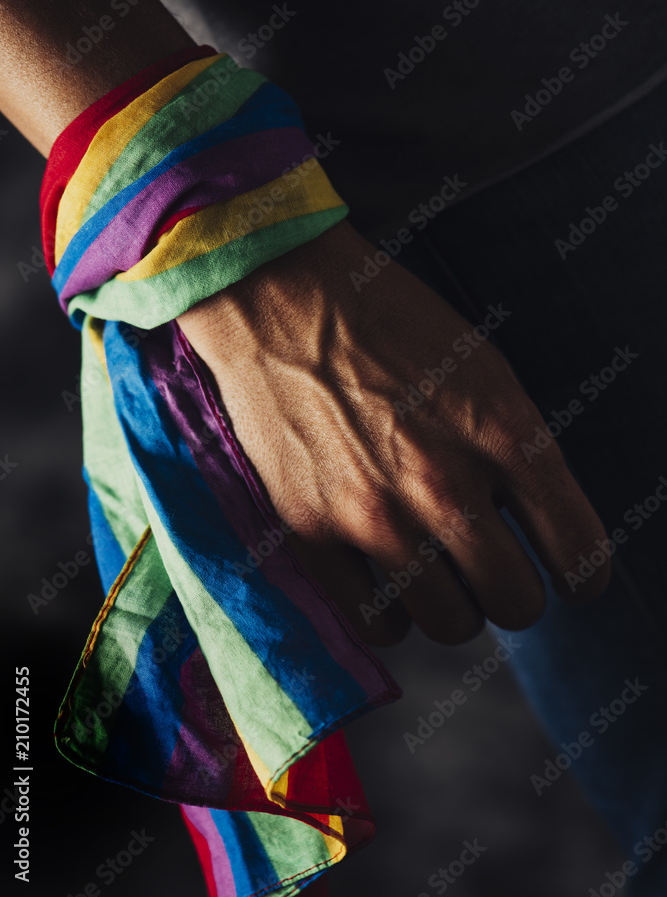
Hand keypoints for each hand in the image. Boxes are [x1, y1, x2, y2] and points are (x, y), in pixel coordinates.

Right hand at [177, 219, 609, 646]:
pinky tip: (388, 578)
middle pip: (517, 604)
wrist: (282, 300)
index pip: (580, 552)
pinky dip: (393, 612)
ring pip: (452, 625)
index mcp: (502, 433)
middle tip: (496, 567)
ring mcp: (374, 515)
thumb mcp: (484, 369)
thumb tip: (534, 527)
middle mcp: (444, 484)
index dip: (584, 575)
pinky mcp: (313, 533)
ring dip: (455, 604)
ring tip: (437, 569)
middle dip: (516, 590)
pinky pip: (377, 626)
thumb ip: (518, 452)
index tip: (571, 575)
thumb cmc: (389, 324)